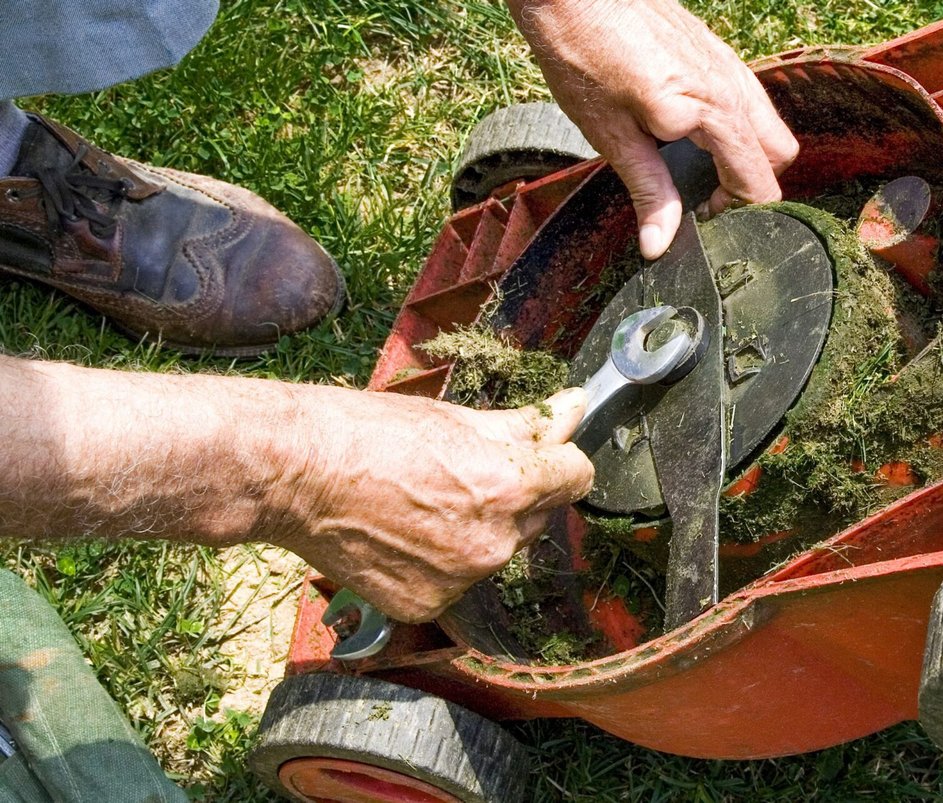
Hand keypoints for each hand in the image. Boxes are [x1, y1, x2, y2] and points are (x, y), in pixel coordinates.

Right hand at [273, 387, 593, 622]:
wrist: (293, 475)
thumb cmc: (366, 434)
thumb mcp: (456, 419)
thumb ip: (526, 425)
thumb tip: (576, 408)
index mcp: (508, 487)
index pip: (577, 477)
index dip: (558, 461)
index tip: (541, 454)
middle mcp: (493, 542)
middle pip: (535, 516)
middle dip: (513, 495)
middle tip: (457, 472)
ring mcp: (460, 580)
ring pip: (494, 550)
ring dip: (475, 530)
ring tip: (420, 502)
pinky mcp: (426, 606)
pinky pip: (455, 582)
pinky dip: (437, 563)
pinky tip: (401, 534)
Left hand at [512, 0, 799, 258]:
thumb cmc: (582, 54)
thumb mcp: (611, 136)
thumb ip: (648, 191)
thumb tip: (659, 244)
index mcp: (712, 113)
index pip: (759, 182)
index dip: (738, 213)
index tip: (702, 218)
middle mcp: (732, 86)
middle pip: (779, 155)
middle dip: (753, 184)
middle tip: (707, 197)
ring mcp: (728, 63)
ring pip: (768, 123)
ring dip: (747, 153)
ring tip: (699, 165)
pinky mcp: (715, 50)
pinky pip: (748, 97)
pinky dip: (737, 125)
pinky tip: (692, 128)